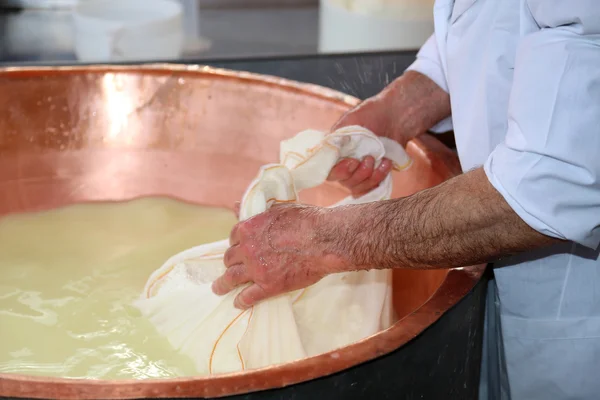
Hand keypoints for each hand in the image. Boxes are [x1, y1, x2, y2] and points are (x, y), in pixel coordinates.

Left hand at [212, 204, 347, 308]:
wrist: (324, 240)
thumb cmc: (306, 220)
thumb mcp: (277, 209)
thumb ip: (256, 212)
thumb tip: (236, 206)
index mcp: (248, 229)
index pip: (233, 238)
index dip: (237, 244)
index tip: (240, 248)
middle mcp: (247, 249)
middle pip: (230, 259)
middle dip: (231, 263)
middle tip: (232, 268)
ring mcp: (256, 269)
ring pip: (231, 278)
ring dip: (223, 284)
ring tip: (219, 288)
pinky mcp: (268, 286)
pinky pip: (248, 297)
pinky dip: (241, 301)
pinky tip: (238, 303)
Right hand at [328, 93, 397, 196]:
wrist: (396, 116)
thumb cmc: (371, 115)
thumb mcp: (351, 120)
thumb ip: (336, 135)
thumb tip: (327, 148)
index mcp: (335, 151)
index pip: (328, 171)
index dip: (339, 171)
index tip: (352, 161)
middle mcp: (344, 164)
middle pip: (344, 182)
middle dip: (359, 173)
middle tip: (369, 158)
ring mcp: (359, 172)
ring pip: (359, 187)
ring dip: (372, 176)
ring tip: (383, 160)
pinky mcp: (374, 176)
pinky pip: (371, 189)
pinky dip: (379, 179)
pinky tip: (386, 164)